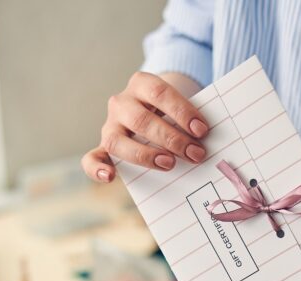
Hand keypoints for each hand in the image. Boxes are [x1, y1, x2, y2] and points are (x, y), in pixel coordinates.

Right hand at [82, 72, 207, 182]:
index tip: (201, 130)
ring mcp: (110, 125)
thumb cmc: (173, 112)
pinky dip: (96, 168)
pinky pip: (92, 158)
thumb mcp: (181, 107)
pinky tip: (110, 176)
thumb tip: (208, 141)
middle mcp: (121, 103)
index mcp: (142, 84)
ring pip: (118, 140)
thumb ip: (189, 119)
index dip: (181, 111)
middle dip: (172, 139)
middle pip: (142, 120)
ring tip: (170, 164)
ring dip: (145, 155)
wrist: (154, 112)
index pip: (160, 93)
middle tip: (196, 154)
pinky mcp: (104, 147)